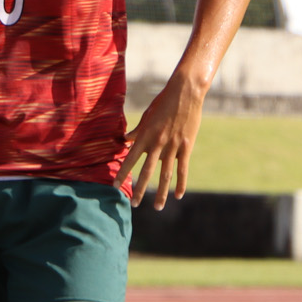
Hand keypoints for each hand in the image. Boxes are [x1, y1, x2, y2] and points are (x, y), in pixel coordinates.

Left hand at [118, 71, 206, 209]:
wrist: (185, 93)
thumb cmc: (163, 102)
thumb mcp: (147, 115)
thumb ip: (137, 131)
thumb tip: (125, 139)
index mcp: (145, 136)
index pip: (130, 159)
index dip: (123, 174)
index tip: (115, 187)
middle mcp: (157, 144)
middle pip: (146, 172)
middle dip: (140, 190)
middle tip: (134, 205)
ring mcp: (172, 147)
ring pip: (165, 175)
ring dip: (161, 193)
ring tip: (157, 207)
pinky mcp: (186, 147)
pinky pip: (182, 170)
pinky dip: (181, 183)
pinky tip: (178, 195)